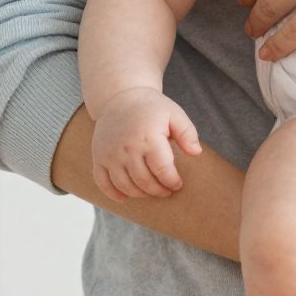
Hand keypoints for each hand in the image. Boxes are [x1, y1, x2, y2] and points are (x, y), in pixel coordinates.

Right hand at [91, 87, 200, 203]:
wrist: (120, 97)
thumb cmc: (151, 108)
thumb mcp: (174, 114)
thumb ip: (188, 133)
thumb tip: (196, 153)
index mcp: (148, 137)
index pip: (162, 170)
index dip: (172, 182)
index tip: (177, 184)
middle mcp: (127, 148)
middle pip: (144, 182)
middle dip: (158, 191)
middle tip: (166, 191)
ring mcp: (110, 154)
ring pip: (125, 186)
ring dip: (140, 194)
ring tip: (151, 191)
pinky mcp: (98, 157)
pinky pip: (103, 182)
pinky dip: (113, 194)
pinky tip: (125, 198)